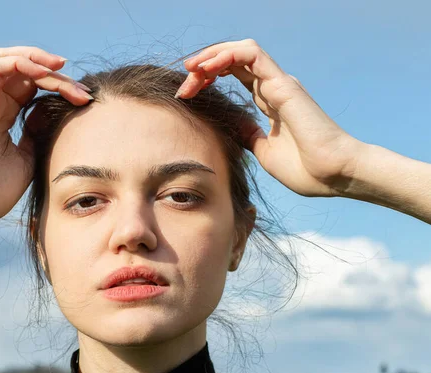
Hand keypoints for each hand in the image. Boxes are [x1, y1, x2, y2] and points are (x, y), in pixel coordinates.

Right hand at [0, 46, 92, 235]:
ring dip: (39, 60)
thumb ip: (41, 135)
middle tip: (83, 93)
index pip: (35, 87)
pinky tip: (44, 73)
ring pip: (12, 61)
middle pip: (29, 72)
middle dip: (59, 77)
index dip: (62, 87)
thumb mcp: (30, 159)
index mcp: (9, 116)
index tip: (86, 100)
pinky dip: (22, 63)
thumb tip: (59, 116)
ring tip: (62, 69)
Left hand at [179, 39, 362, 197]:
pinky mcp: (283, 85)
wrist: (333, 175)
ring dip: (212, 56)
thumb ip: (249, 137)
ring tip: (191, 70)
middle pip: (232, 62)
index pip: (235, 76)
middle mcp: (273, 88)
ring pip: (240, 52)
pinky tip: (207, 68)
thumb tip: (234, 128)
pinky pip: (251, 55)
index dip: (208, 79)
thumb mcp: (265, 153)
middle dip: (204, 67)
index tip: (187, 96)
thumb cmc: (306, 170)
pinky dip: (226, 55)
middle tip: (184, 85)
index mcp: (270, 102)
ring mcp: (279, 84)